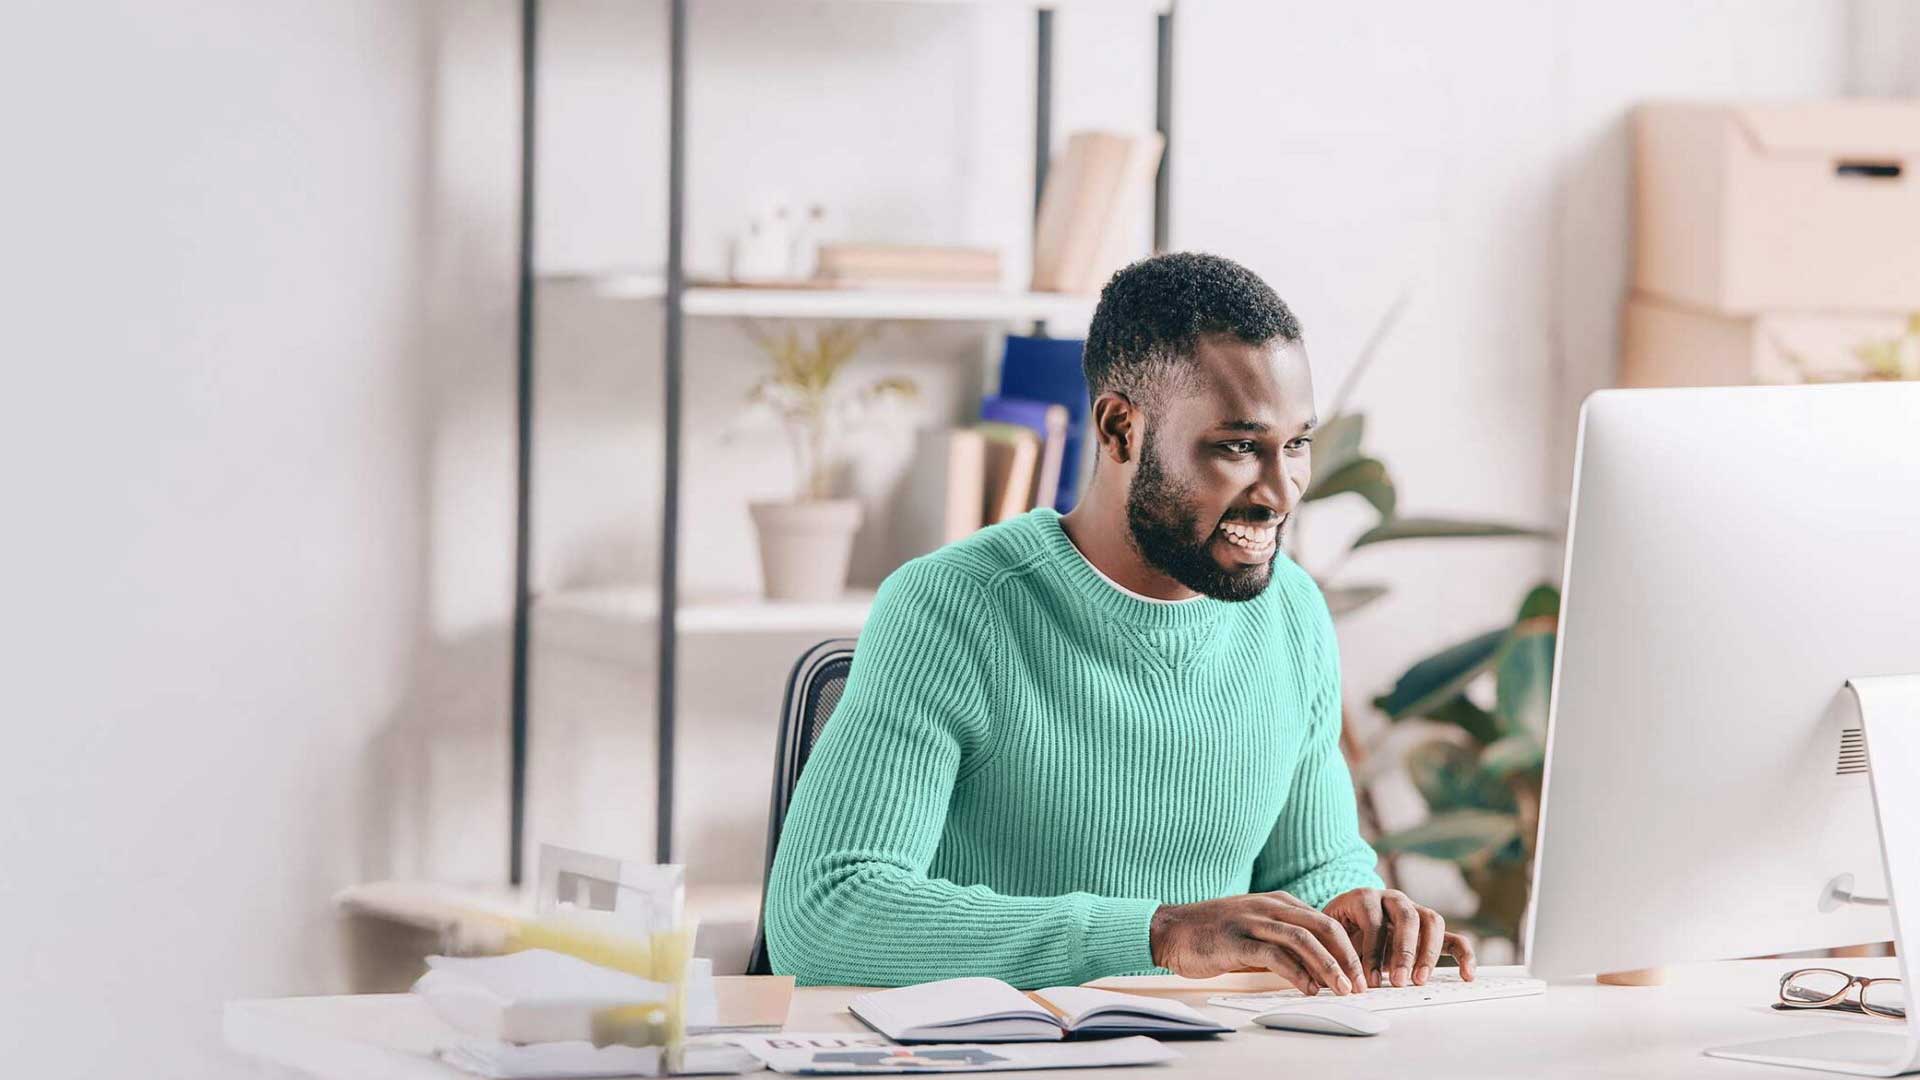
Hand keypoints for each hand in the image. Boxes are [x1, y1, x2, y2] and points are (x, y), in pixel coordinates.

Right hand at [1150, 891, 1367, 995]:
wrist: (1171, 930)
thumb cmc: (1214, 934)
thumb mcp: (1255, 931)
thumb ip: (1283, 943)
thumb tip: (1317, 971)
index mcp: (1278, 901)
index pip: (1325, 920)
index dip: (1348, 947)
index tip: (1360, 974)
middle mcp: (1268, 906)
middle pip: (1322, 925)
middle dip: (1347, 956)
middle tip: (1360, 983)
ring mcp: (1251, 920)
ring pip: (1302, 938)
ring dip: (1327, 965)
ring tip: (1342, 988)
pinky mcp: (1235, 939)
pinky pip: (1273, 954)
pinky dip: (1295, 972)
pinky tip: (1307, 988)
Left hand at [1322, 887, 1476, 987]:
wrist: (1343, 924)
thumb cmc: (1335, 933)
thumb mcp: (1328, 939)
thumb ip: (1332, 953)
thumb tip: (1334, 978)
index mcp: (1363, 898)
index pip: (1373, 920)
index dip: (1372, 951)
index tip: (1369, 979)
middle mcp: (1392, 899)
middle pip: (1406, 916)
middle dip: (1405, 951)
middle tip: (1400, 981)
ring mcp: (1414, 911)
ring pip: (1432, 921)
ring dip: (1427, 953)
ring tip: (1419, 980)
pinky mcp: (1429, 931)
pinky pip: (1453, 937)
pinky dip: (1464, 954)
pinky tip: (1467, 975)